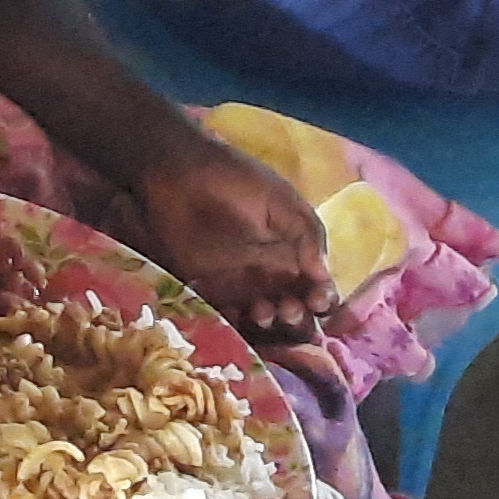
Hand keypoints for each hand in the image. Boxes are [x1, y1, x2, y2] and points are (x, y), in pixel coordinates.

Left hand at [135, 139, 335, 344]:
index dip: (322, 298)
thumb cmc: (232, 179)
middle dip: (297, 316)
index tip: (317, 301)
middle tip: (287, 308)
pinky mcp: (209, 289)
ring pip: (264, 316)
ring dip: (269, 322)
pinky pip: (228, 316)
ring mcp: (240, 282)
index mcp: (293, 249)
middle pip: (294, 307)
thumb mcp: (279, 199)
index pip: (316, 285)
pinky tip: (237, 317)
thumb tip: (323, 275)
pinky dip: (236, 324)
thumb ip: (306, 233)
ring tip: (262, 310)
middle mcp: (271, 270)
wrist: (174, 174)